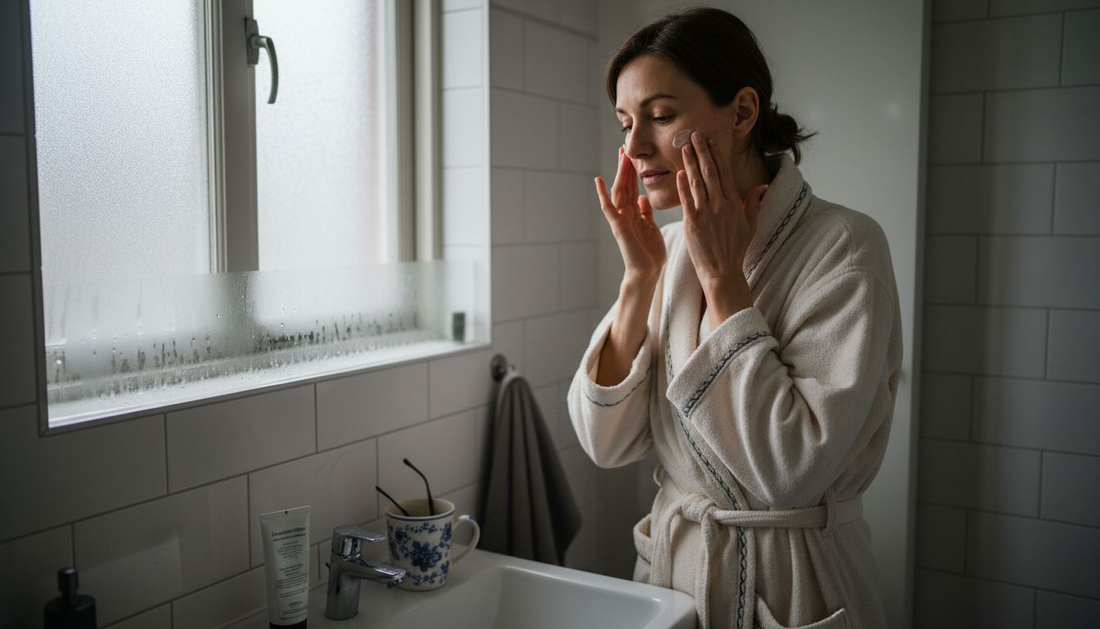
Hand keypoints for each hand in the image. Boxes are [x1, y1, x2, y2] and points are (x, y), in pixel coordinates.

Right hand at [595, 146, 666, 282]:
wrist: (647, 273)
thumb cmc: (650, 254)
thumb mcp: (651, 227)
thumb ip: (645, 213)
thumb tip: (642, 198)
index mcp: (634, 213)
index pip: (633, 187)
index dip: (633, 172)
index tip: (633, 156)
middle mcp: (625, 213)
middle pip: (625, 185)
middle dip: (625, 167)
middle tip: (625, 147)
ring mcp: (620, 219)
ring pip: (619, 191)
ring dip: (620, 173)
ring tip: (621, 155)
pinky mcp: (618, 226)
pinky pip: (608, 207)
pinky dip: (603, 194)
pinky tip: (599, 180)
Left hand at [675, 132, 767, 297]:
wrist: (722, 271)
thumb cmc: (736, 250)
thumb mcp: (750, 225)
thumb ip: (754, 203)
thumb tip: (761, 185)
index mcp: (734, 204)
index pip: (724, 173)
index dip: (716, 154)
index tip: (710, 140)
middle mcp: (720, 205)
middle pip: (710, 172)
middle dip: (701, 151)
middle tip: (693, 134)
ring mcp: (705, 214)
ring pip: (697, 182)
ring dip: (690, 163)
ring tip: (683, 146)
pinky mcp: (692, 223)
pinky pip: (686, 200)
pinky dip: (682, 185)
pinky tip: (678, 172)